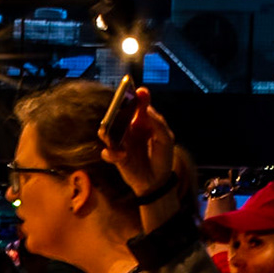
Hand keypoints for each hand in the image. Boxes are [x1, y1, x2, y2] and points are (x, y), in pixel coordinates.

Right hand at [99, 86, 177, 202]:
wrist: (157, 182)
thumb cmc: (162, 157)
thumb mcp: (166, 139)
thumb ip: (157, 123)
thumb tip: (146, 110)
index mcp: (143, 121)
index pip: (136, 105)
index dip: (135, 96)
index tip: (137, 90)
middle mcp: (129, 129)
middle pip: (118, 115)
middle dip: (116, 110)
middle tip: (118, 108)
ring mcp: (121, 142)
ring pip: (107, 132)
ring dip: (108, 131)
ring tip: (110, 131)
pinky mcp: (116, 157)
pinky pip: (108, 152)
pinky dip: (112, 153)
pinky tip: (122, 155)